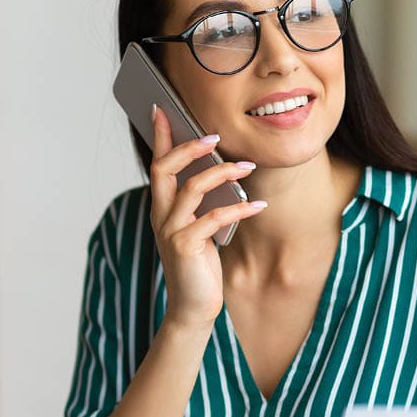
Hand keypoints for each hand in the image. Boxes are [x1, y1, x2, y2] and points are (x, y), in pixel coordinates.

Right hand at [148, 105, 266, 328]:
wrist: (194, 307)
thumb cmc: (199, 266)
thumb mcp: (199, 230)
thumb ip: (200, 205)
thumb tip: (223, 172)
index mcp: (162, 209)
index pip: (158, 165)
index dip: (160, 137)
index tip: (162, 108)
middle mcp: (161, 216)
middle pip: (165, 169)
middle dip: (188, 147)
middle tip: (214, 136)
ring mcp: (171, 231)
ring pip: (193, 188)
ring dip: (222, 173)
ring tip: (247, 166)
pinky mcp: (186, 246)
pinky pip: (214, 217)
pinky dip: (238, 208)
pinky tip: (258, 204)